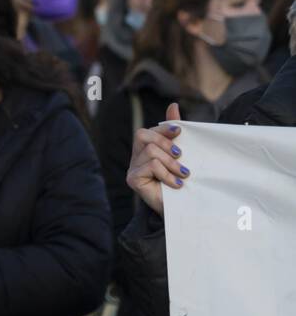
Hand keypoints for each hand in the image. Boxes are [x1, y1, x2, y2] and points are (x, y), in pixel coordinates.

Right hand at [127, 101, 187, 215]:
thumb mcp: (182, 155)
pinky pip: (150, 166)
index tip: (180, 131)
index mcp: (146, 149)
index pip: (148, 131)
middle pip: (142, 135)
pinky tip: (176, 184)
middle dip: (165, 143)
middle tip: (181, 157)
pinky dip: (166, 173)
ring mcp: (132, 168)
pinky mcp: (133, 180)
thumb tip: (173, 105)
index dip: (163, 129)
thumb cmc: (182, 182)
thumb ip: (175, 132)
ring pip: (150, 151)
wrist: (183, 210)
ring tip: (183, 174)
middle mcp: (136, 157)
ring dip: (171, 162)